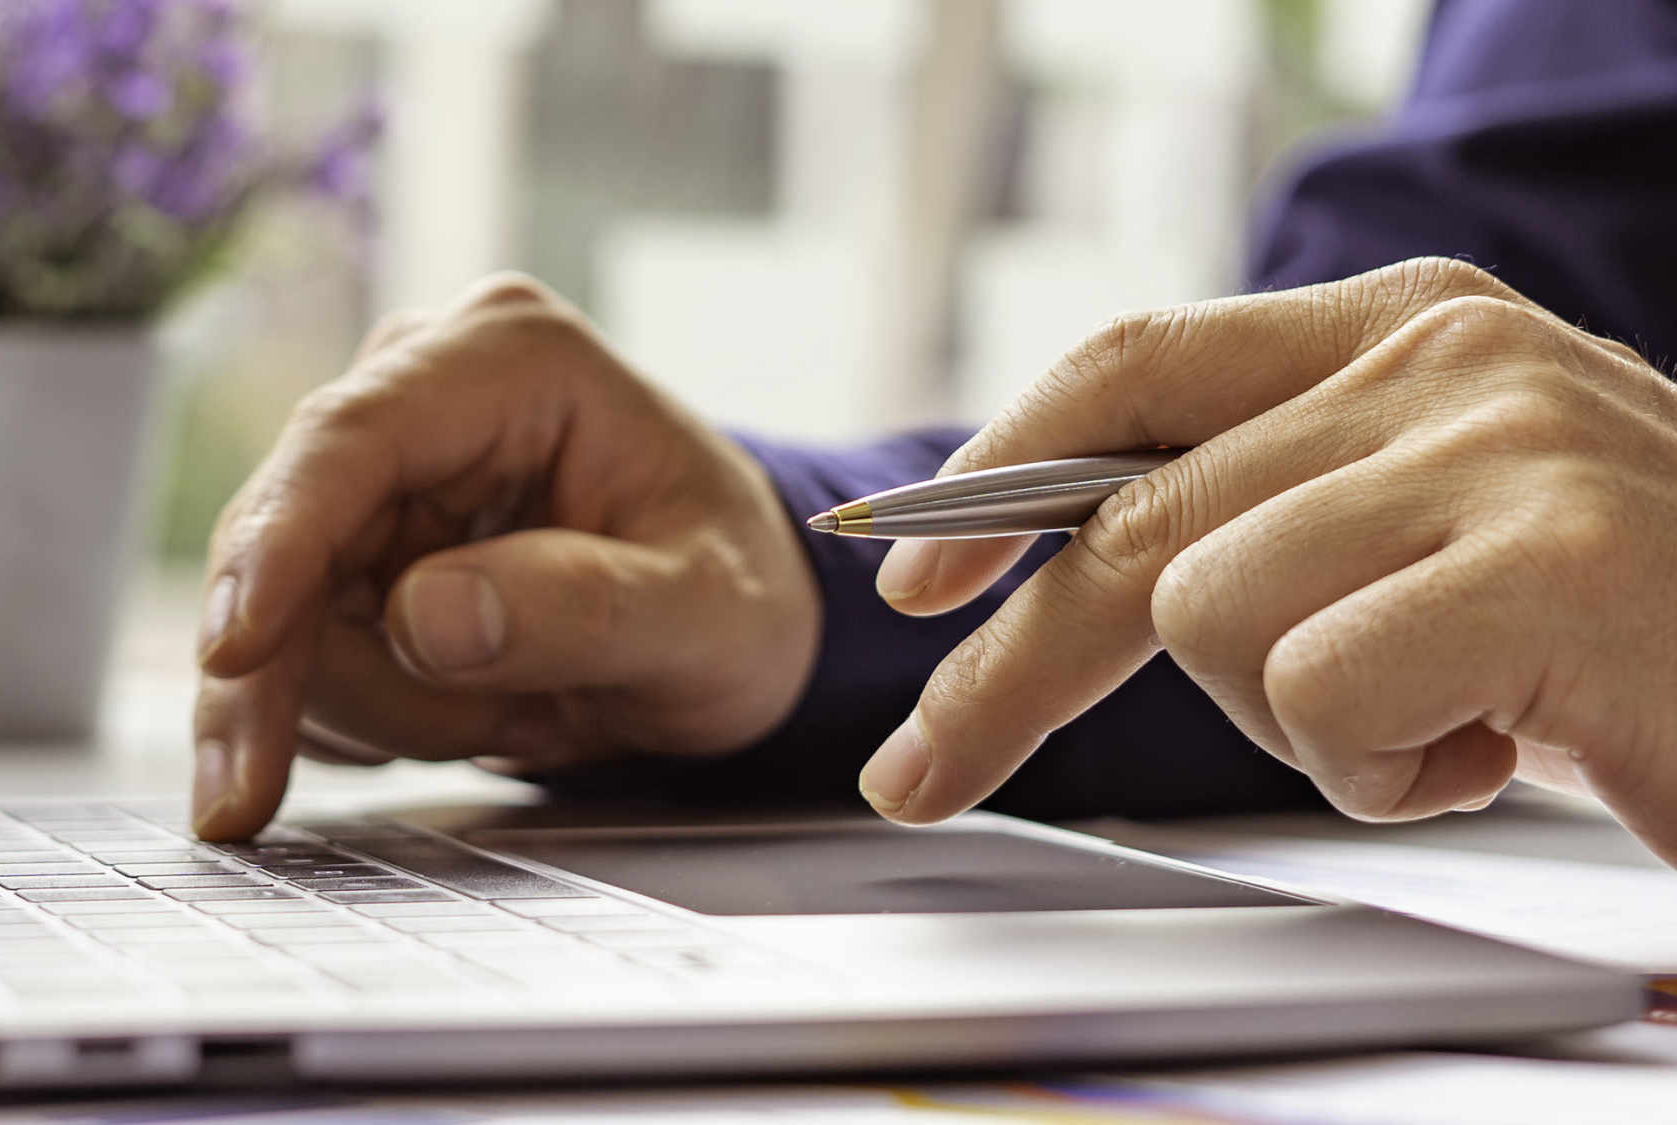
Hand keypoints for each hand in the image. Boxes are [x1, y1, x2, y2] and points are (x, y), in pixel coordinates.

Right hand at [190, 275, 819, 839]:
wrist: (736, 625)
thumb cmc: (739, 594)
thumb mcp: (709, 616)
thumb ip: (584, 610)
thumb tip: (425, 618)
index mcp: (512, 359)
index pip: (351, 439)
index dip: (277, 548)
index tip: (235, 657)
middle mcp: (421, 391)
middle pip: (282, 540)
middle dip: (326, 678)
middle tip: (449, 752)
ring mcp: (378, 474)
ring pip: (278, 618)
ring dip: (384, 710)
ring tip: (519, 717)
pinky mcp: (353, 550)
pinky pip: (295, 658)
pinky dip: (371, 721)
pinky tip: (475, 717)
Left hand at [861, 258, 1676, 864]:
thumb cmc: (1616, 632)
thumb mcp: (1425, 536)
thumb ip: (1279, 508)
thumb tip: (1080, 565)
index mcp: (1403, 327)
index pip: (1135, 370)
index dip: (997, 475)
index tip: (908, 587)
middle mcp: (1443, 357)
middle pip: (1127, 521)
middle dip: (1006, 674)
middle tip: (919, 776)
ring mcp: (1500, 444)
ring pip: (1210, 619)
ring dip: (1296, 730)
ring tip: (1439, 723)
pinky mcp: (1549, 557)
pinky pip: (1321, 693)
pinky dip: (1384, 768)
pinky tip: (1498, 748)